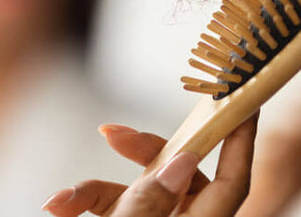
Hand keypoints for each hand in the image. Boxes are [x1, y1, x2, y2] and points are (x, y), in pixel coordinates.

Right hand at [42, 115, 257, 216]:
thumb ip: (149, 202)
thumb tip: (182, 160)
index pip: (232, 181)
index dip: (240, 138)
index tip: (242, 96)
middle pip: (179, 178)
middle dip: (142, 154)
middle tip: (109, 134)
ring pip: (136, 195)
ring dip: (93, 190)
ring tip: (59, 202)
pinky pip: (112, 212)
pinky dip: (83, 206)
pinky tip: (58, 208)